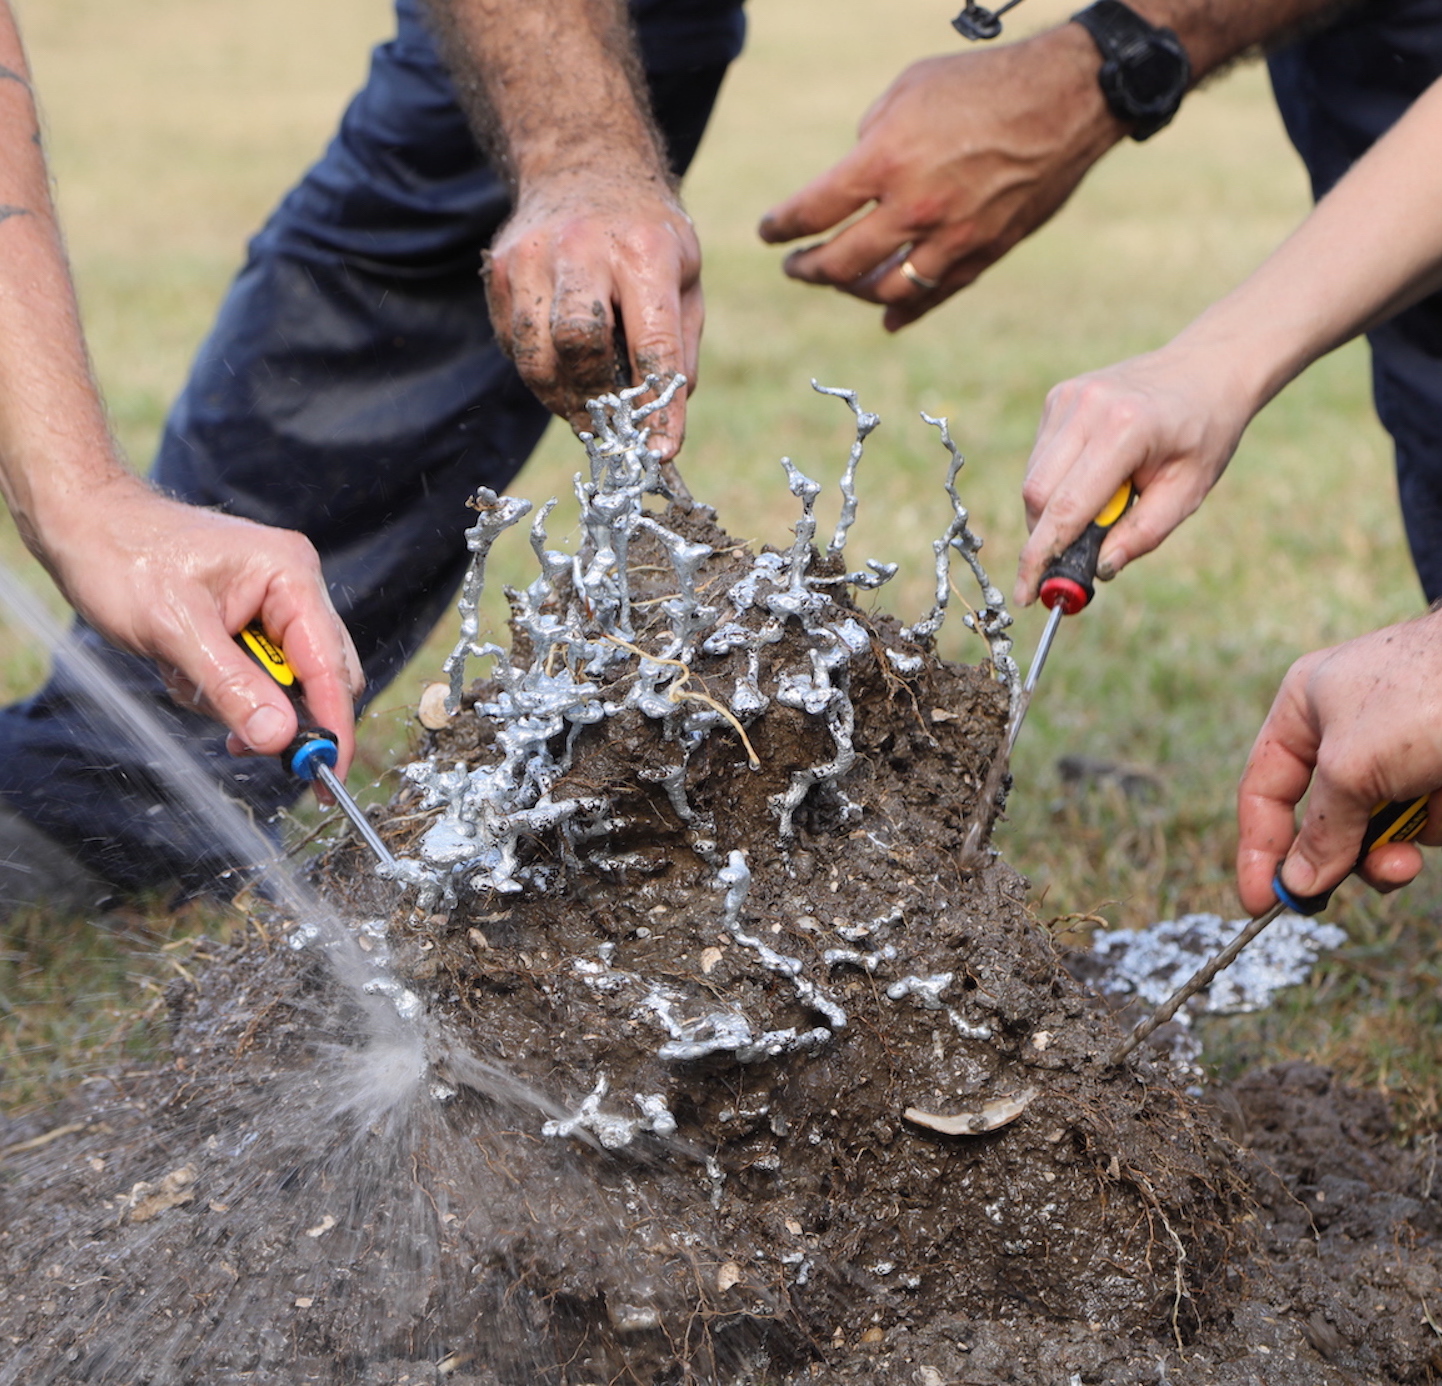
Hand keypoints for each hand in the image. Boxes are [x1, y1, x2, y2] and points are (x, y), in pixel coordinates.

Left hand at [41, 474, 362, 777]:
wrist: (82, 523)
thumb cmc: (122, 557)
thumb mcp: (174, 630)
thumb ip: (232, 686)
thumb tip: (279, 738)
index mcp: (290, 575)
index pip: (330, 665)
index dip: (332, 724)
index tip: (329, 773)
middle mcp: (292, 586)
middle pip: (319, 676)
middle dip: (276, 713)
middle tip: (238, 743)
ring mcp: (273, 601)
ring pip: (284, 681)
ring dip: (236, 699)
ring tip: (182, 676)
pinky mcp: (250, 616)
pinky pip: (255, 673)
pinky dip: (221, 686)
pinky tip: (182, 669)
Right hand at [485, 169, 701, 458]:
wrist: (584, 168)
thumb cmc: (646, 237)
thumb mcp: (686, 279)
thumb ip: (679, 349)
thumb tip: (662, 418)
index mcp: (643, 251)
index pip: (653, 344)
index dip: (658, 405)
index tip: (660, 451)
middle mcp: (582, 249)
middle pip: (579, 345)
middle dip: (599, 396)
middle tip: (614, 421)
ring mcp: (531, 259)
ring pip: (537, 359)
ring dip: (564, 399)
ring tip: (587, 407)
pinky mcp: (498, 273)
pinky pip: (515, 350)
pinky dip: (542, 375)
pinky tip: (563, 368)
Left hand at [758, 27, 1120, 331]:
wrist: (1068, 98)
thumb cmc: (984, 83)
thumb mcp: (909, 91)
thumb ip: (870, 140)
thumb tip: (852, 178)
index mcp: (886, 161)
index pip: (813, 210)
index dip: (781, 226)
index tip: (769, 232)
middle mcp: (914, 208)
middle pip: (840, 264)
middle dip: (808, 269)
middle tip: (795, 266)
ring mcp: (951, 238)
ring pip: (885, 290)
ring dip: (853, 291)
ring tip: (840, 282)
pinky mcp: (984, 252)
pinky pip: (935, 295)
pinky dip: (906, 310)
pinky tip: (888, 316)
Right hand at [1012, 338, 1255, 606]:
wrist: (1207, 369)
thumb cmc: (1203, 433)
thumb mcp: (1188, 491)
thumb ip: (1142, 534)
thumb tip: (1098, 570)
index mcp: (1125, 429)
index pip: (1066, 507)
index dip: (1042, 557)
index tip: (1029, 593)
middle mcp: (1086, 408)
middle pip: (1037, 495)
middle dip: (1046, 537)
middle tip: (1071, 558)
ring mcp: (1067, 399)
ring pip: (1032, 479)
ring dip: (1052, 511)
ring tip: (1101, 505)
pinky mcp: (1057, 398)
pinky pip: (1039, 459)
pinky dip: (1056, 484)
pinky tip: (1093, 477)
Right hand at [1236, 614, 1441, 915]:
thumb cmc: (1427, 693)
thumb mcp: (1352, 765)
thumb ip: (1319, 830)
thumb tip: (1297, 883)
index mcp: (1305, 709)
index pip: (1264, 788)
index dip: (1257, 846)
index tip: (1258, 899)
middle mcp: (1346, 734)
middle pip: (1318, 817)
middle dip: (1329, 856)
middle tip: (1322, 897)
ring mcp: (1396, 759)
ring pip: (1368, 831)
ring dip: (1380, 856)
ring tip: (1400, 862)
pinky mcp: (1435, 779)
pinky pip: (1414, 827)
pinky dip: (1419, 839)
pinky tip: (1434, 817)